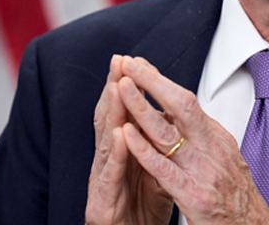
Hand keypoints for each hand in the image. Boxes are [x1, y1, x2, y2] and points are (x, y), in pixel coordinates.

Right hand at [86, 55, 173, 224]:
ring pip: (106, 145)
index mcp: (120, 159)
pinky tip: (120, 135)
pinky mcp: (102, 208)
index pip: (121, 116)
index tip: (132, 61)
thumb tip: (166, 119)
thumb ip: (153, 149)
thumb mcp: (152, 176)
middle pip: (109, 123)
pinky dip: (116, 156)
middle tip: (119, 62)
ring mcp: (102, 188)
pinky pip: (111, 179)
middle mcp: (107, 168)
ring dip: (112, 114)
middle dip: (114, 90)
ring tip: (118, 86)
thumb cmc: (139, 215)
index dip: (125, 88)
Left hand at [116, 56, 268, 224]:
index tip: (141, 67)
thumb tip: (178, 115)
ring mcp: (203, 173)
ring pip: (168, 132)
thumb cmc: (238, 201)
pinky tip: (127, 134)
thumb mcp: (224, 160)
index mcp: (217, 140)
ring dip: (142, 107)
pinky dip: (144, 150)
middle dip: (152, 82)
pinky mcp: (194, 197)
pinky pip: (164, 169)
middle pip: (180, 106)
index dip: (161, 82)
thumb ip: (201, 138)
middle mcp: (212, 151)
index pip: (186, 102)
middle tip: (130, 65)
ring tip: (123, 87)